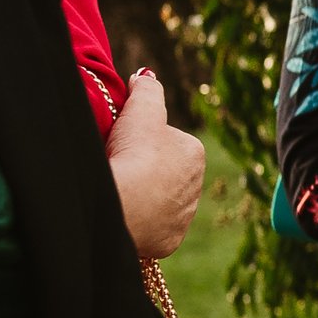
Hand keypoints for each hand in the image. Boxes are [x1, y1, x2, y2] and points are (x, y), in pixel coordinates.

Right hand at [106, 70, 206, 260]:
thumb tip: (146, 77)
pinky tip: (126, 213)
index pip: (167, 140)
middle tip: (121, 168)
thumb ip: (147, 89)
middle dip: (146, 169)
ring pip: (160, 200)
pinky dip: (141, 221)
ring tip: (122, 191)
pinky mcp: (169, 241)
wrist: (122, 205)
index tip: (124, 144)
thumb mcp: (140, 109)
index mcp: (195, 153)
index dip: (142, 140)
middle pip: (164, 171)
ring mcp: (183, 217)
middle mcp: (197, 187)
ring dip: (144, 195)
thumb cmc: (133, 154)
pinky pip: (154, 227)